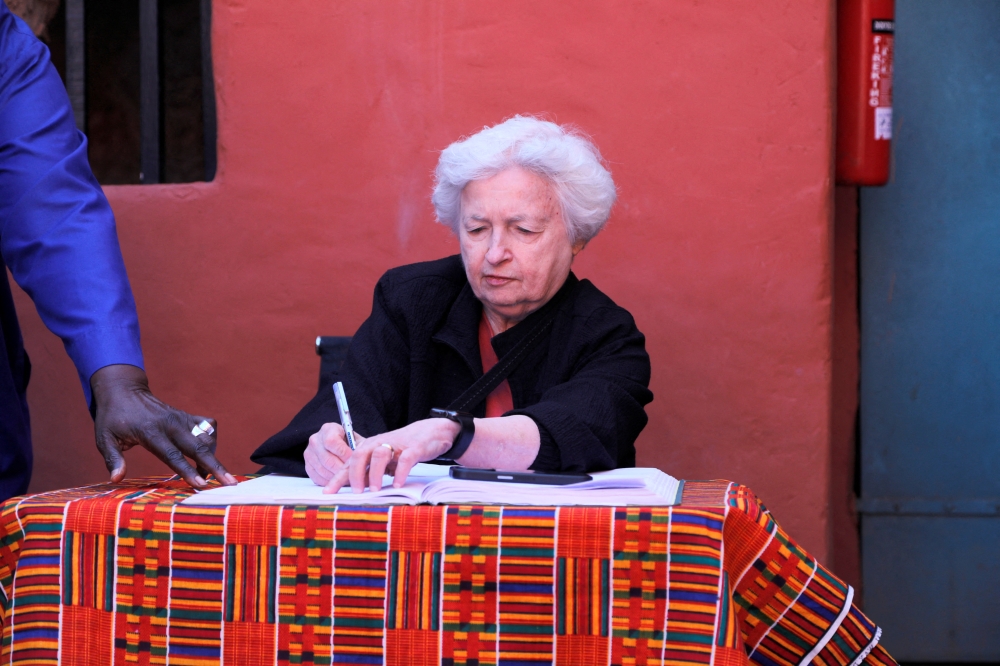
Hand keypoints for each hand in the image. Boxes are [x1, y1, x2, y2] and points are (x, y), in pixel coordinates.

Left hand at [90, 364, 236, 488]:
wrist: (124, 390)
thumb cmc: (112, 417)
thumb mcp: (104, 438)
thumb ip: (112, 458)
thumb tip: (116, 479)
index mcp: (150, 432)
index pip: (173, 455)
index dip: (188, 471)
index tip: (202, 484)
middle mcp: (171, 424)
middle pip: (198, 447)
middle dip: (215, 466)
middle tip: (230, 482)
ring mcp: (181, 418)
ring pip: (207, 438)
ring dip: (212, 457)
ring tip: (209, 474)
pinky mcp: (187, 416)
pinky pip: (208, 427)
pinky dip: (212, 441)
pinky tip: (206, 453)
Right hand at [303, 422, 354, 485]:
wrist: (339, 447)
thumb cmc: (350, 444)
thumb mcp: (356, 441)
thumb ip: (358, 448)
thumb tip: (361, 459)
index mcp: (328, 429)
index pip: (332, 441)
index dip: (344, 454)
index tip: (354, 461)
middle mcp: (315, 440)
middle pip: (327, 459)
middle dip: (342, 469)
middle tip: (353, 475)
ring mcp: (309, 453)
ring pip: (323, 470)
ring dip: (336, 477)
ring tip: (348, 480)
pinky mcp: (307, 466)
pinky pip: (318, 478)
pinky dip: (329, 482)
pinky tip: (339, 480)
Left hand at [324, 418, 459, 493]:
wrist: (431, 432)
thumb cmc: (404, 448)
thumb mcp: (384, 459)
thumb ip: (370, 471)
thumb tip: (356, 489)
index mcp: (370, 447)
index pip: (350, 463)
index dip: (338, 477)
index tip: (327, 493)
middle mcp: (380, 444)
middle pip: (360, 455)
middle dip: (355, 474)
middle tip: (356, 492)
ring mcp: (397, 445)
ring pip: (380, 455)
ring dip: (375, 473)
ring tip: (375, 490)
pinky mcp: (414, 448)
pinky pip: (405, 459)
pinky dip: (400, 472)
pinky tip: (397, 485)